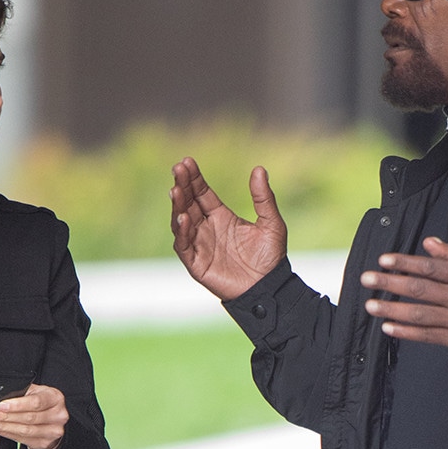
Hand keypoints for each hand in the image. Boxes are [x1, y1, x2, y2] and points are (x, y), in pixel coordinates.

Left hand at [0, 384, 67, 448]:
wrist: (50, 419)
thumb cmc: (39, 402)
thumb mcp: (33, 392)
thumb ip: (21, 393)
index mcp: (55, 398)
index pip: (36, 402)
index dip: (17, 405)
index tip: (1, 406)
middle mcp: (59, 415)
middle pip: (29, 417)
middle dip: (6, 416)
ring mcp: (53, 431)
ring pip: (25, 430)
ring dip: (4, 427)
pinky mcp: (45, 442)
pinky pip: (23, 439)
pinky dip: (8, 434)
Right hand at [170, 156, 286, 299]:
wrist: (270, 287)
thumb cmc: (271, 257)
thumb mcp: (271, 222)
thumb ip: (264, 197)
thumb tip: (259, 169)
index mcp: (221, 217)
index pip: (201, 193)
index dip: (193, 178)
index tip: (186, 162)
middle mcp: (207, 229)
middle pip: (188, 203)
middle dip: (182, 186)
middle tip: (178, 169)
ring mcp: (200, 246)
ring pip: (181, 222)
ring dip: (178, 206)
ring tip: (176, 190)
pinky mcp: (197, 264)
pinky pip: (184, 246)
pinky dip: (181, 232)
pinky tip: (183, 218)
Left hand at [359, 237, 447, 351]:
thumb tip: (428, 242)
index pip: (429, 267)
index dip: (404, 262)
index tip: (384, 260)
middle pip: (419, 289)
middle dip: (390, 283)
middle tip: (367, 279)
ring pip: (420, 314)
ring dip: (392, 309)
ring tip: (371, 305)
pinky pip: (427, 335)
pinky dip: (406, 332)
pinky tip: (388, 327)